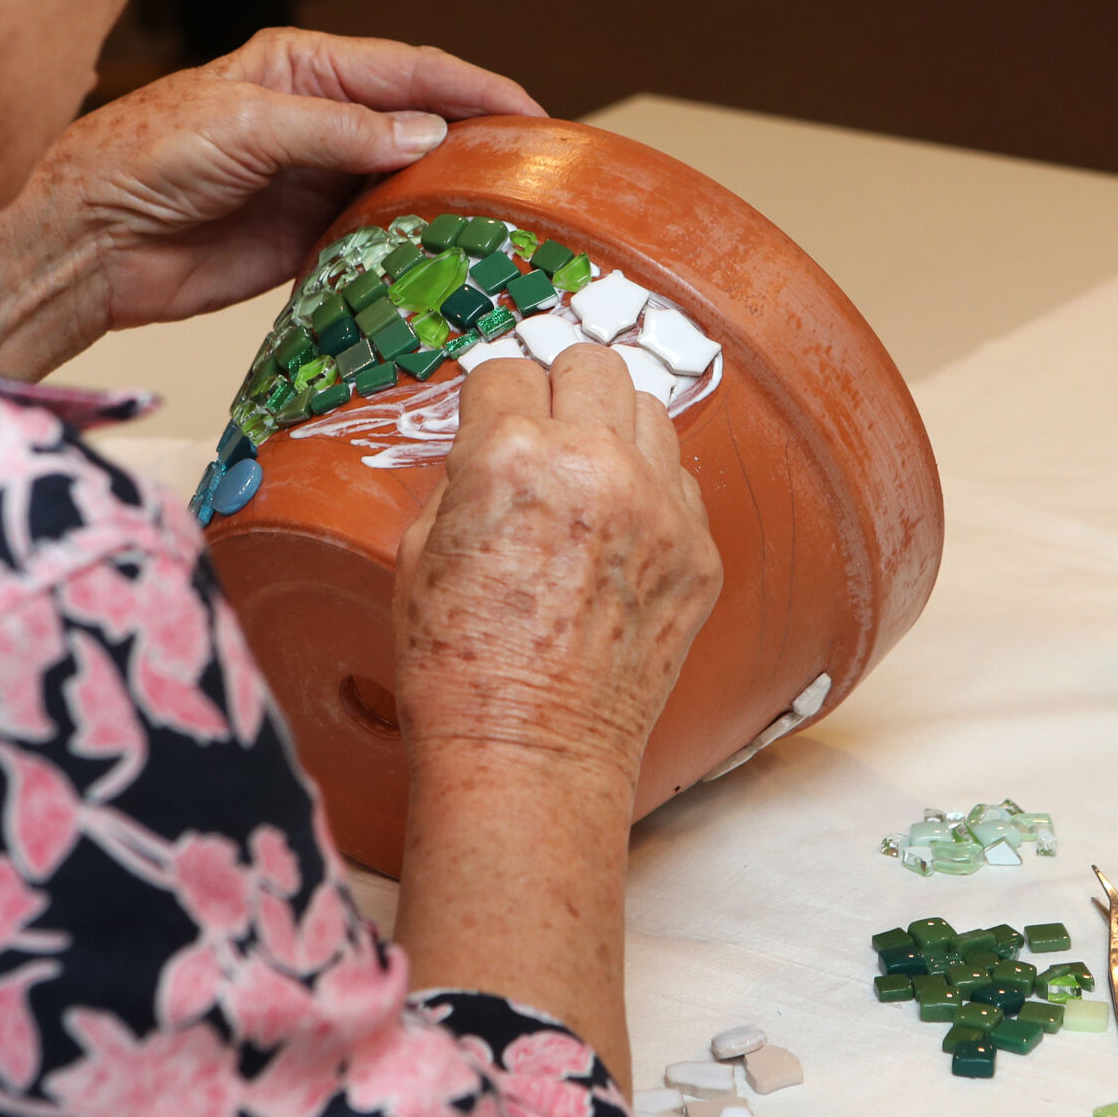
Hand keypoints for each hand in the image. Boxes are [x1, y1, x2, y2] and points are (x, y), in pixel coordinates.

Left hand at [40, 28, 540, 329]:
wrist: (89, 241)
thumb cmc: (144, 156)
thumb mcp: (246, 126)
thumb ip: (339, 130)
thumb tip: (427, 136)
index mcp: (305, 67)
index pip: (410, 70)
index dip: (475, 89)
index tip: (531, 114)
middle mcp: (321, 119)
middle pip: (419, 125)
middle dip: (476, 141)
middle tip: (537, 170)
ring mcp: (318, 180)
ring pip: (406, 182)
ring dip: (450, 197)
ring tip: (510, 215)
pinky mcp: (309, 239)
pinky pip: (378, 237)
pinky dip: (413, 244)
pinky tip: (450, 255)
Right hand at [391, 344, 721, 788]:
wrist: (530, 752)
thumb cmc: (459, 666)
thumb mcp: (418, 551)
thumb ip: (463, 476)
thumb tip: (490, 443)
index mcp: (509, 456)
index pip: (507, 371)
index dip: (490, 404)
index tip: (489, 426)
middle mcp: (595, 466)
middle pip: (592, 363)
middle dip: (559, 392)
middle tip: (543, 436)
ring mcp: (659, 508)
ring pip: (649, 410)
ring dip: (612, 431)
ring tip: (586, 482)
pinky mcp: (699, 552)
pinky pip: (680, 481)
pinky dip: (649, 492)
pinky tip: (617, 537)